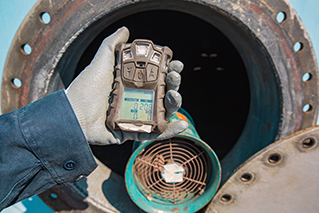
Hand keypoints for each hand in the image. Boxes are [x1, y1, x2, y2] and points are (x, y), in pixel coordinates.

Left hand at [65, 27, 186, 144]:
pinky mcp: (133, 132)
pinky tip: (182, 126)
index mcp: (130, 83)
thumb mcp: (100, 62)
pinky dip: (170, 131)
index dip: (167, 70)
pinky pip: (154, 133)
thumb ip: (111, 45)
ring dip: (174, 104)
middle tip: (174, 78)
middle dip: (173, 85)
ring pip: (162, 112)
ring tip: (175, 96)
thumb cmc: (85, 89)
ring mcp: (135, 116)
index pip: (155, 76)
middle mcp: (135, 99)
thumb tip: (125, 30)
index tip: (175, 65)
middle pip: (162, 93)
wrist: (73, 116)